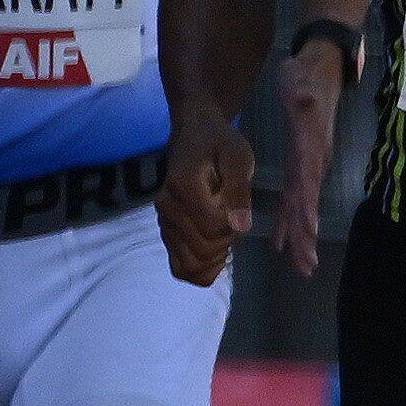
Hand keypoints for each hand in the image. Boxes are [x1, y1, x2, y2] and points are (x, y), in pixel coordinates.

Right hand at [155, 104, 254, 285]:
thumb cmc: (220, 145)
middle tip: (232, 218)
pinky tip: (216, 251)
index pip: (213, 229)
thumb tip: (241, 226)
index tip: (239, 208)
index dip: (235, 226)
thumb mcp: (238, 157)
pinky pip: (180, 268)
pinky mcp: (167, 234)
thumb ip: (239, 190)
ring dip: (215, 257)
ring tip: (224, 231)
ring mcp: (164, 223)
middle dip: (227, 242)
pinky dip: (202, 268)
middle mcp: (166, 208)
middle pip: (202, 250)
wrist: (195, 137)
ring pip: (190, 265)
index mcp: (182, 187)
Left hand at [269, 45, 341, 275]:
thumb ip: (303, 93)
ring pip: (305, 206)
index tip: (307, 236)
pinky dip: (292, 220)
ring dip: (302, 236)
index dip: (308, 210)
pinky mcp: (304, 163)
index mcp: (312, 148)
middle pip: (309, 205)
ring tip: (301, 265)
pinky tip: (283, 240)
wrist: (322, 65)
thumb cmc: (307, 73)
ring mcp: (311, 164)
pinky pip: (298, 198)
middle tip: (306, 267)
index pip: (309, 184)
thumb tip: (305, 99)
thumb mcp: (302, 79)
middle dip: (308, 236)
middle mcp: (315, 162)